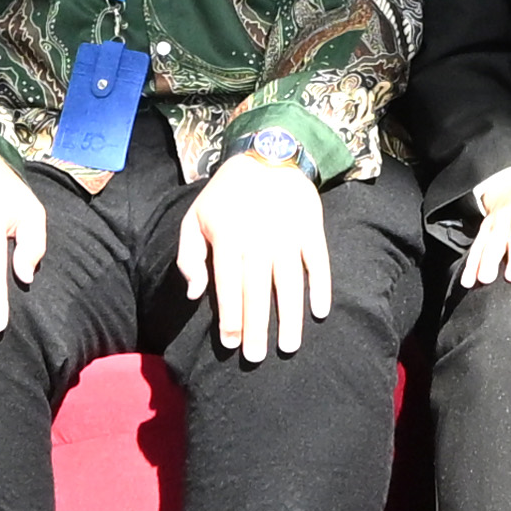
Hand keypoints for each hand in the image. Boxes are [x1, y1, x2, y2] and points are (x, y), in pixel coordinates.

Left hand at [178, 147, 331, 359]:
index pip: (228, 284)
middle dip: (256, 326)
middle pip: (257, 289)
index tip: (230, 343)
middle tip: (256, 356)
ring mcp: (288, 234)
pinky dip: (320, 286)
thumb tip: (194, 293)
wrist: (269, 154)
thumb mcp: (195, 217)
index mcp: (228, 236)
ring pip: (289, 282)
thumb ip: (189, 255)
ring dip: (289, 316)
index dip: (229, 315)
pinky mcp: (311, 228)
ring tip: (288, 346)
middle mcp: (258, 238)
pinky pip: (317, 262)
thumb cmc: (226, 194)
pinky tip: (319, 311)